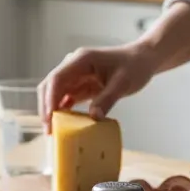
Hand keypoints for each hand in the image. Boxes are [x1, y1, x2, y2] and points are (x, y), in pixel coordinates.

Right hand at [37, 44, 159, 126]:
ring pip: (55, 93)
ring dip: (53, 111)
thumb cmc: (134, 66)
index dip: (50, 98)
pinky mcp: (81, 85)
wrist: (142, 60)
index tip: (49, 118)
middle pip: (51, 86)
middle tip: (49, 130)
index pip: (57, 78)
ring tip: (53, 131)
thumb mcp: (123, 83)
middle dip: (47, 107)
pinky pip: (66, 98)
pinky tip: (64, 125)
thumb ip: (107, 99)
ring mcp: (76, 75)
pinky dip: (63, 111)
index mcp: (81, 60)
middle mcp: (74, 66)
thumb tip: (93, 117)